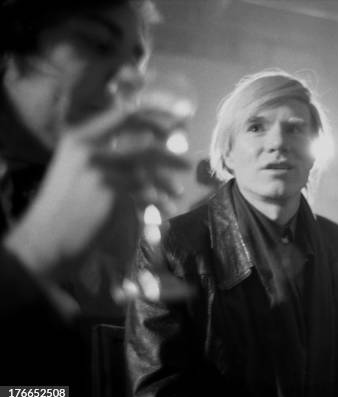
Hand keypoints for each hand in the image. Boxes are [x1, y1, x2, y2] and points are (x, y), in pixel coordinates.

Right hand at [4, 101, 189, 280]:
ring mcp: (99, 168)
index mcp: (80, 136)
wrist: (46, 239)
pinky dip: (160, 201)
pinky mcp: (109, 191)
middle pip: (144, 141)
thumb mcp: (78, 168)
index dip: (157, 110)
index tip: (181, 112)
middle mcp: (89, 147)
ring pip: (149, 169)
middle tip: (186, 159)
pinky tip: (167, 208)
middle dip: (170, 150)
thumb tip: (150, 144)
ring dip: (168, 180)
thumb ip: (106, 151)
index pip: (125, 112)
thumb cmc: (65, 206)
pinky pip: (146, 192)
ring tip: (178, 190)